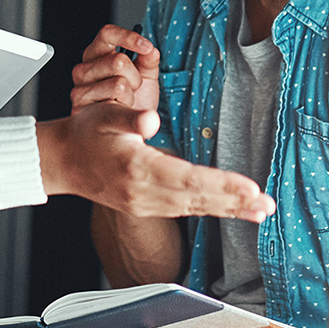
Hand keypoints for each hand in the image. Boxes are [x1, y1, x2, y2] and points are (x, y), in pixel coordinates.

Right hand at [37, 103, 273, 220]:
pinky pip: (184, 211)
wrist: (63, 162)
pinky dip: (210, 210)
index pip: (187, 178)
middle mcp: (142, 192)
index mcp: (135, 167)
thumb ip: (130, 116)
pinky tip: (231, 209)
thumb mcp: (105, 116)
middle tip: (265, 205)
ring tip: (258, 211)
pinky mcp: (145, 208)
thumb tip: (152, 118)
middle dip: (235, 202)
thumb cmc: (86, 134)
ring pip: (193, 208)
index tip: (249, 187)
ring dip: (228, 210)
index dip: (220, 184)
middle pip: (196, 199)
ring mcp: (143, 204)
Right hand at [71, 24, 158, 111]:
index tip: (146, 47)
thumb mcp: (145, 77)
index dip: (128, 37)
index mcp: (97, 54)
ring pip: (118, 83)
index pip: (107, 34)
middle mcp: (84, 68)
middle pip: (118, 60)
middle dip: (136, 76)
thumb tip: (150, 51)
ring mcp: (80, 87)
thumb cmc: (131, 101)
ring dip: (130, 93)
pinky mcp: (79, 105)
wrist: (122, 131)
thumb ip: (148, 61)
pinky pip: (114, 101)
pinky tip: (118, 109)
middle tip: (133, 87)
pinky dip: (125, 106)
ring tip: (124, 100)